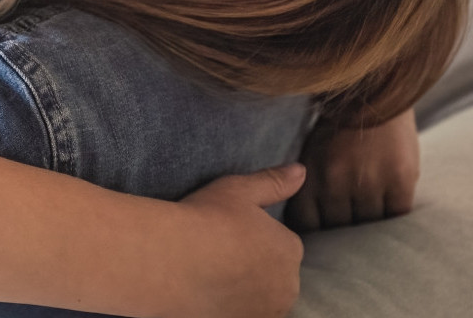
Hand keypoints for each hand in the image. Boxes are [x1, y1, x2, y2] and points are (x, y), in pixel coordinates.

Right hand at [170, 164, 305, 317]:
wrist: (170, 261)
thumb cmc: (204, 220)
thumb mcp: (239, 190)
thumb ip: (273, 182)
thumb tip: (302, 170)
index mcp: (289, 249)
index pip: (280, 245)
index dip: (251, 240)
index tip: (226, 235)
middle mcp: (287, 285)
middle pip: (274, 276)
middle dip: (253, 269)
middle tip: (217, 256)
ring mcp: (267, 312)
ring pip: (261, 300)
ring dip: (244, 292)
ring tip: (210, 278)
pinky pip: (243, 314)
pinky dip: (231, 308)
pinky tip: (208, 298)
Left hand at [286, 108, 418, 231]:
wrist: (373, 89)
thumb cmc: (338, 123)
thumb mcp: (312, 150)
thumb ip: (310, 184)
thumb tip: (306, 220)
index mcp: (310, 174)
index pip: (308, 224)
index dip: (315, 234)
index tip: (321, 235)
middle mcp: (337, 183)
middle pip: (339, 229)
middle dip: (342, 233)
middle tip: (348, 231)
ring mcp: (370, 183)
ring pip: (369, 227)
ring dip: (370, 228)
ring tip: (371, 224)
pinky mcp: (401, 180)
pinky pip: (397, 216)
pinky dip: (394, 218)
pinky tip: (391, 213)